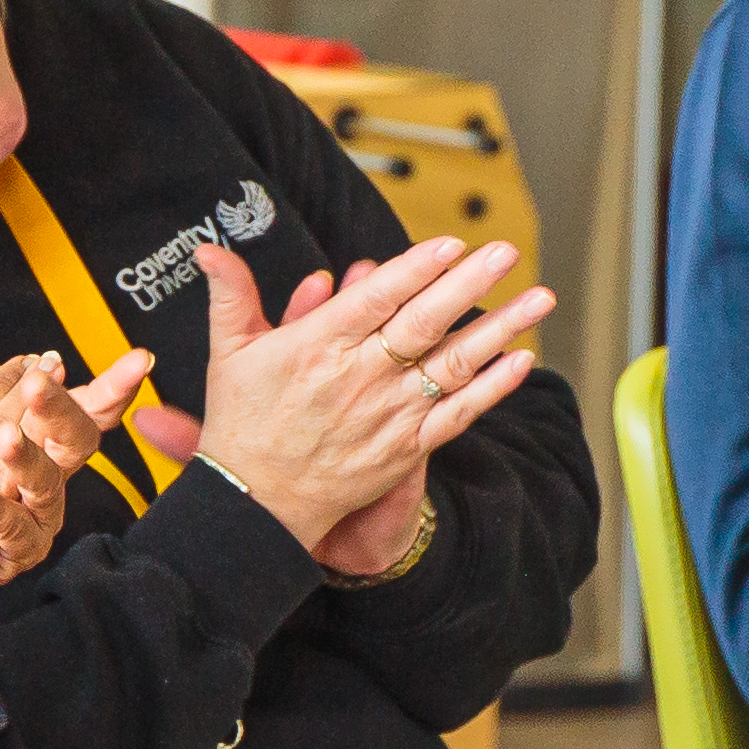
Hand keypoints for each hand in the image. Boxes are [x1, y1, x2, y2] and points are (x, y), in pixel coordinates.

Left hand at [0, 341, 154, 580]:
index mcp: (29, 431)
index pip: (85, 402)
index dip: (112, 384)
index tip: (132, 362)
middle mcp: (39, 469)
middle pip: (76, 438)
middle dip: (63, 407)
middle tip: (42, 380)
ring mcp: (30, 511)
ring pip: (48, 483)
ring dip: (28, 455)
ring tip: (5, 437)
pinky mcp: (12, 550)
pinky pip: (14, 531)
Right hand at [125, 238, 551, 563]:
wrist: (255, 505)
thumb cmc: (243, 424)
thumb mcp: (229, 354)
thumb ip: (231, 296)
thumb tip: (209, 251)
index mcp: (317, 346)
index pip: (377, 298)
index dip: (416, 269)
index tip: (451, 243)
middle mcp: (359, 377)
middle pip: (424, 323)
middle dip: (470, 284)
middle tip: (506, 253)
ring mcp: (387, 414)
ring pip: (452, 365)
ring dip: (500, 329)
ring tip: (539, 298)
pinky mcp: (405, 448)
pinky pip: (458, 414)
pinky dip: (492, 388)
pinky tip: (521, 359)